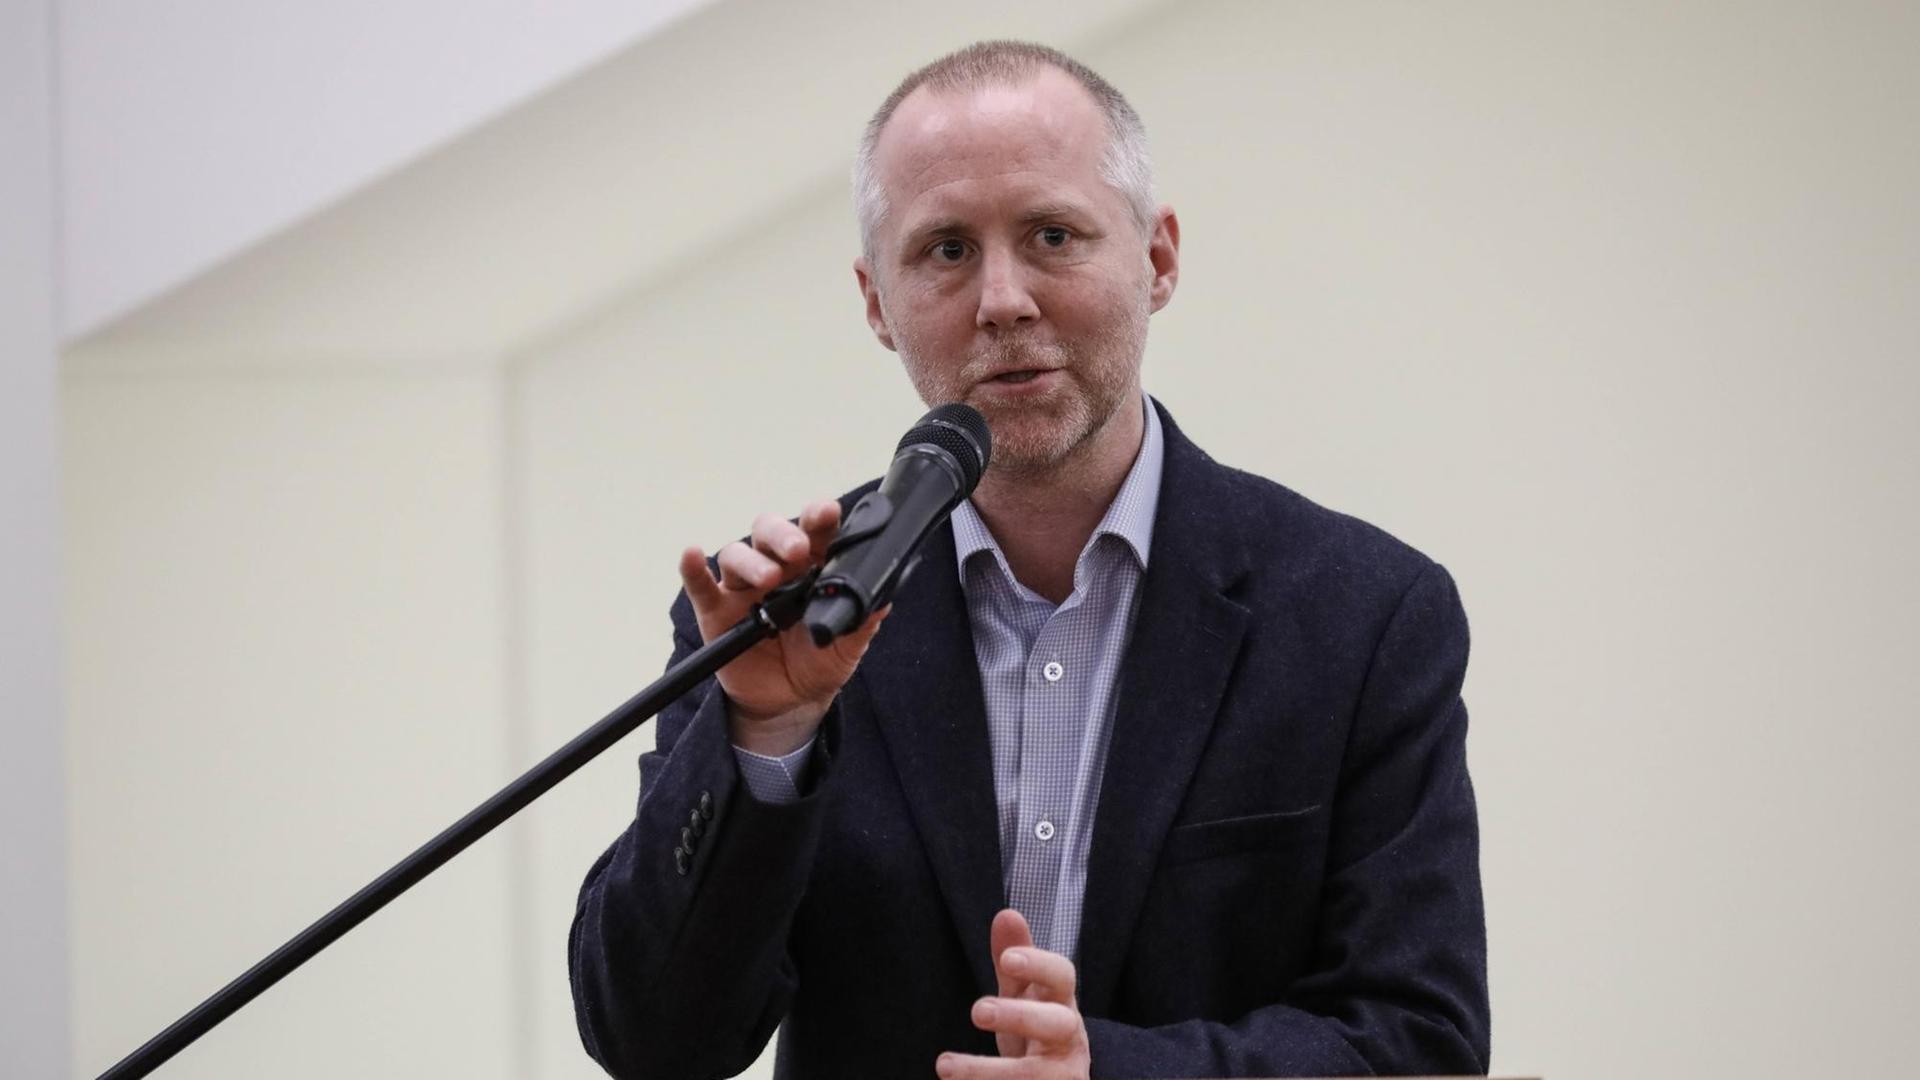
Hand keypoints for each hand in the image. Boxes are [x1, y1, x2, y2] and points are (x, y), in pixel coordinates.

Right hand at [678, 499, 886, 755]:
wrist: (790, 703)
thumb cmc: (819, 663)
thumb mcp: (848, 647)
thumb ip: (862, 622)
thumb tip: (883, 600)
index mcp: (811, 567)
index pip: (814, 532)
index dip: (819, 517)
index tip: (828, 512)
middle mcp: (776, 568)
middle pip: (771, 533)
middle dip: (784, 534)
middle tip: (799, 549)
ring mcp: (743, 587)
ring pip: (738, 555)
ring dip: (752, 560)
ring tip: (769, 578)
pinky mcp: (716, 612)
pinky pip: (701, 586)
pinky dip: (693, 569)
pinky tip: (692, 555)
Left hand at [937, 909, 1090, 1078]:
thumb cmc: (1037, 1030)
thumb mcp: (1024, 995)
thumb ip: (1015, 961)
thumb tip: (1006, 913)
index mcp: (1062, 1002)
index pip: (1062, 975)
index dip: (1038, 965)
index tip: (1007, 959)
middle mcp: (1068, 1037)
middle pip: (1056, 1022)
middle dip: (1019, 1016)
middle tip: (978, 1011)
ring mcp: (1062, 1074)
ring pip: (1035, 1073)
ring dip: (989, 1071)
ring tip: (945, 1066)